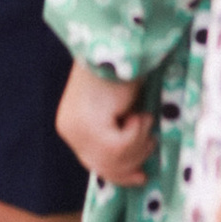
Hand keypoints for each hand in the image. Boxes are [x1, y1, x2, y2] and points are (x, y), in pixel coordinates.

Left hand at [57, 57, 154, 189]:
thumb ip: (118, 136)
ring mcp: (76, 129)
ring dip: (138, 142)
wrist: (121, 45)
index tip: (142, 176)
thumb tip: (133, 173)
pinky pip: (120, 149)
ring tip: (144, 118)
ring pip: (114, 161)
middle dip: (133, 159)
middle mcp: (68, 130)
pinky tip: (137, 113)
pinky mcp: (88, 126)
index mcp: (71, 125)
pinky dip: (137, 133)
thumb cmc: (125, 71)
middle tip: (152, 141)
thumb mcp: (119, 111)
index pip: (94, 163)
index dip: (119, 174)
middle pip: (104, 167)